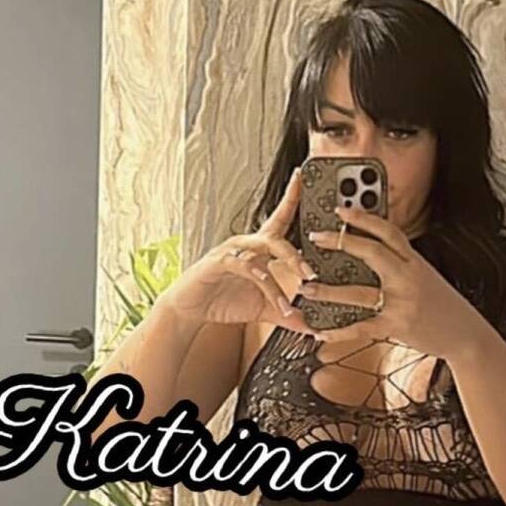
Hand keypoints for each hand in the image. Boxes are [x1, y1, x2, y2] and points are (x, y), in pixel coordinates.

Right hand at [158, 166, 316, 333]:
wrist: (191, 310)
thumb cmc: (224, 301)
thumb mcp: (263, 310)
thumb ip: (288, 315)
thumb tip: (313, 327)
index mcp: (259, 250)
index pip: (279, 219)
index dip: (291, 198)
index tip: (303, 178)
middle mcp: (247, 245)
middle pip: (278, 238)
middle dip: (297, 255)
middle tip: (313, 273)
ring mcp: (232, 251)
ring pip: (263, 250)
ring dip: (283, 269)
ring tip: (301, 288)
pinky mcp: (219, 262)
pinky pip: (244, 265)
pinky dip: (260, 277)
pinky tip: (268, 283)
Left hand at [295, 204, 478, 358]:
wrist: (467, 335)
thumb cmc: (444, 307)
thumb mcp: (426, 278)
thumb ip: (402, 267)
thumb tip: (372, 257)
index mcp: (415, 261)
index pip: (388, 231)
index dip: (363, 217)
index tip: (340, 208)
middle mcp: (409, 277)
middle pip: (372, 252)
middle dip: (341, 242)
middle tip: (315, 237)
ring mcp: (402, 302)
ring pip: (359, 292)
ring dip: (328, 291)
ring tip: (305, 288)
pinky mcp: (397, 327)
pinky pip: (361, 328)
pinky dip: (337, 332)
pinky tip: (319, 332)